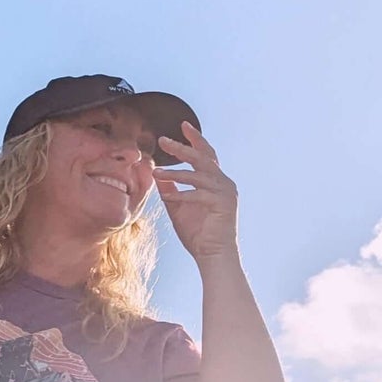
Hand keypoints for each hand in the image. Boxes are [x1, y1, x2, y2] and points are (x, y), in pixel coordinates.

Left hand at [154, 123, 238, 266]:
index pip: (206, 155)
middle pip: (203, 157)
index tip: (183, 125)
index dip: (195, 139)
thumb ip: (171, 190)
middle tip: (163, 140)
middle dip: (183, 147)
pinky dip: (181, 194)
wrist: (213, 256)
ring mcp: (225, 192)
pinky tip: (167, 196)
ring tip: (156, 172)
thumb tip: (157, 176)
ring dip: (175, 173)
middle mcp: (223, 182)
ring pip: (198, 174)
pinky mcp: (222, 204)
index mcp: (215, 181)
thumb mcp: (178, 208)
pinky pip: (199, 194)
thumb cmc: (198, 234)